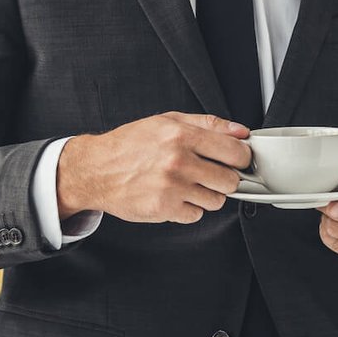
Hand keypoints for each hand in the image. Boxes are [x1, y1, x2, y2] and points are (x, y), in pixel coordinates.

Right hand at [58, 112, 251, 224]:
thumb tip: (240, 132)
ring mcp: (172, 187)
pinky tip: (173, 195)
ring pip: (216, 200)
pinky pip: (196, 215)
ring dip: (205, 194)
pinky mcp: (165, 209)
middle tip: (208, 172)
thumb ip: (207, 124)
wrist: (96, 169)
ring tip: (185, 183)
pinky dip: (188, 208)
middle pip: (230, 180)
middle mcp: (178, 161)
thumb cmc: (129, 144)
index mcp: (181, 135)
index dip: (241, 157)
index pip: (235, 152)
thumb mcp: (166, 121)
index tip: (237, 159)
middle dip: (224, 178)